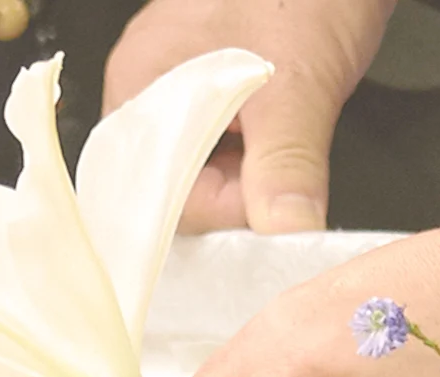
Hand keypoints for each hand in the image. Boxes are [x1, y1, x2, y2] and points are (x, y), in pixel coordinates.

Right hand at [104, 0, 397, 233]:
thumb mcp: (298, 83)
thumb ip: (288, 163)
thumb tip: (284, 230)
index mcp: (141, 83)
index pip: (149, 187)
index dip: (208, 207)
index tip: (263, 205)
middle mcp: (156, 87)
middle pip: (179, 181)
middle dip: (236, 191)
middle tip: (287, 178)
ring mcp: (191, 84)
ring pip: (213, 164)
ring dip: (259, 172)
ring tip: (295, 141)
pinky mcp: (230, 85)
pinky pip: (237, 141)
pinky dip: (269, 152)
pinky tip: (295, 135)